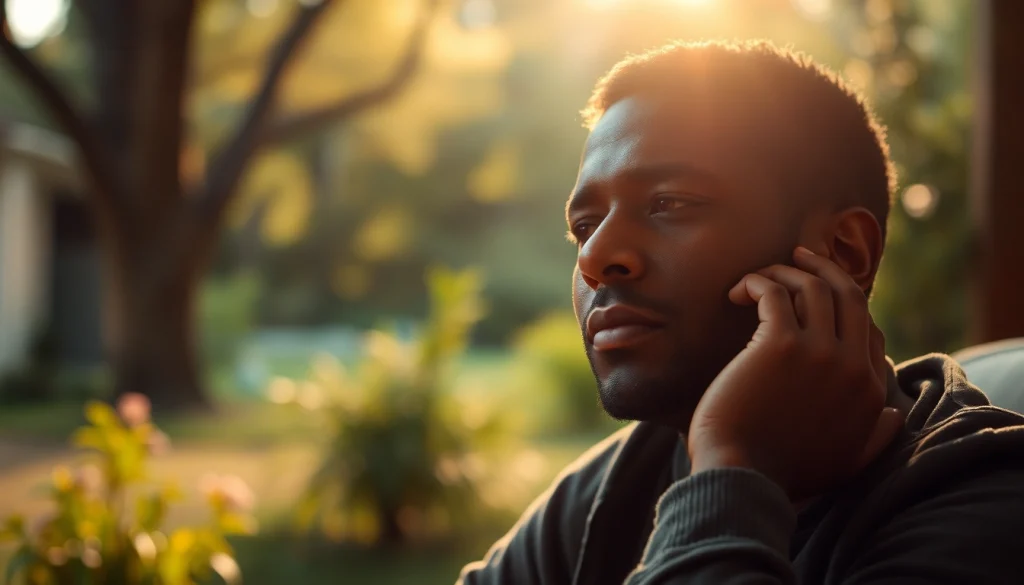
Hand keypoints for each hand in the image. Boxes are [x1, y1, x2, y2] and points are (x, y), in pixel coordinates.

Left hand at [687, 247, 903, 500]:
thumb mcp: (847, 461)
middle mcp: (853, 366)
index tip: (820, 292)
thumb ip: (876, 436)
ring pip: (813, 287)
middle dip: (824, 269)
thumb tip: (896, 414)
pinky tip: (738, 291)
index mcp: (871, 392)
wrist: (742, 479)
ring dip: (787, 271)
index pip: (869, 329)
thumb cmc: (783, 474)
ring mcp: (819, 352)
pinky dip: (757, 281)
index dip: (846, 304)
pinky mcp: (779, 343)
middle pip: (848, 296)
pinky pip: (774, 292)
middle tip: (799, 256)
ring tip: (761, 275)